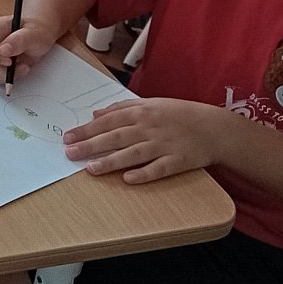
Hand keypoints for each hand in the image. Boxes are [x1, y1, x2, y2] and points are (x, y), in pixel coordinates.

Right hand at [0, 15, 59, 85]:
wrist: (39, 35)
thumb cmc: (35, 30)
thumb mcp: (33, 33)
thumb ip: (18, 40)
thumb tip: (3, 50)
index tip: (9, 61)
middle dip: (2, 71)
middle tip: (21, 66)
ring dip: (7, 75)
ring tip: (23, 66)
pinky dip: (8, 78)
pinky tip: (19, 69)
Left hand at [63, 97, 223, 183]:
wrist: (214, 127)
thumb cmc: (179, 114)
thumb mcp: (150, 103)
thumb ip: (122, 108)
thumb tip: (96, 114)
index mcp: (141, 112)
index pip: (108, 122)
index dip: (87, 130)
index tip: (68, 137)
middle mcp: (150, 128)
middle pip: (115, 137)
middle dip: (91, 145)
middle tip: (70, 153)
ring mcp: (164, 145)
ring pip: (133, 154)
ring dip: (111, 161)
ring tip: (90, 168)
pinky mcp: (177, 161)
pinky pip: (159, 169)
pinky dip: (144, 173)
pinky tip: (128, 179)